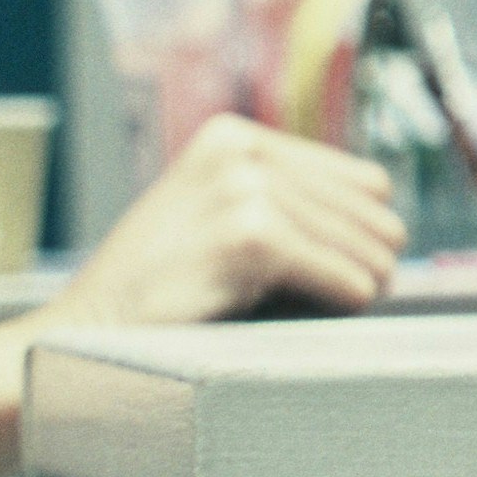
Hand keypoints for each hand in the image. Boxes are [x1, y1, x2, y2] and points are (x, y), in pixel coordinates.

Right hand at [40, 121, 404, 333]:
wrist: (82, 341)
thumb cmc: (159, 297)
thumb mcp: (213, 220)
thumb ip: (283, 205)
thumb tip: (395, 233)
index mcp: (234, 136)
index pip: (366, 183)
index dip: (359, 236)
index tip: (328, 273)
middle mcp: (242, 150)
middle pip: (377, 212)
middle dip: (365, 263)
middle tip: (326, 305)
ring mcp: (244, 188)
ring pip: (371, 247)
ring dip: (357, 290)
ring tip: (310, 315)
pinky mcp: (251, 234)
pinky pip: (349, 280)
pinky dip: (342, 307)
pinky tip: (305, 322)